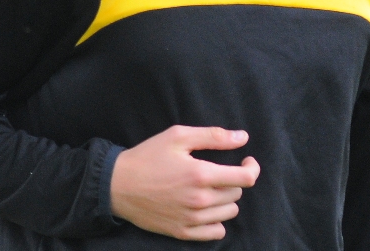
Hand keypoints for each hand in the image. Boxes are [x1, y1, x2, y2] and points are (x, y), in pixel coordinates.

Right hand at [110, 125, 260, 239]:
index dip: (252, 167)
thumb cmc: (148, 156)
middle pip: (237, 193)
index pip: (246, 178)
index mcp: (201, 174)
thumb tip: (243, 137)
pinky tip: (206, 208)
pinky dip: (217, 221)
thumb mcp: (179, 136)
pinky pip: (216, 232)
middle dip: (233, 180)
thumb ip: (214, 136)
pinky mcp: (182, 232)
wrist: (117, 185)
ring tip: (211, 188)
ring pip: (229, 212)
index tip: (246, 160)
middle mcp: (200, 200)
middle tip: (219, 171)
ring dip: (226, 199)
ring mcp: (191, 219)